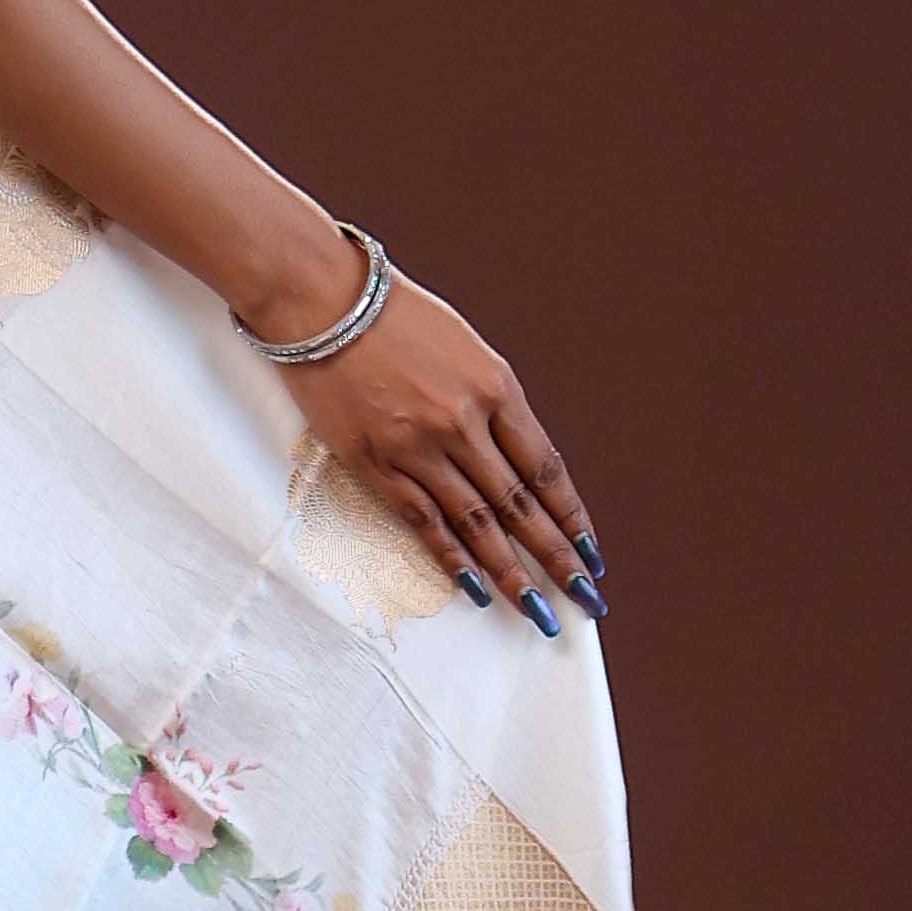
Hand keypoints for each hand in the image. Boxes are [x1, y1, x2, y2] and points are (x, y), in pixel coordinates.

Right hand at [272, 263, 605, 632]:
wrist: (321, 301)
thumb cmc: (394, 316)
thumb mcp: (466, 347)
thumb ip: (493, 402)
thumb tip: (517, 460)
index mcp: (496, 387)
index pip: (546, 468)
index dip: (572, 516)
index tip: (590, 551)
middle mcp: (464, 422)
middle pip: (520, 504)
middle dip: (556, 557)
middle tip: (583, 598)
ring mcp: (418, 447)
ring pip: (475, 523)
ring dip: (510, 572)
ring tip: (535, 609)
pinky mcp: (374, 462)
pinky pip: (422, 521)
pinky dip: (451, 557)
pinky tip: (474, 585)